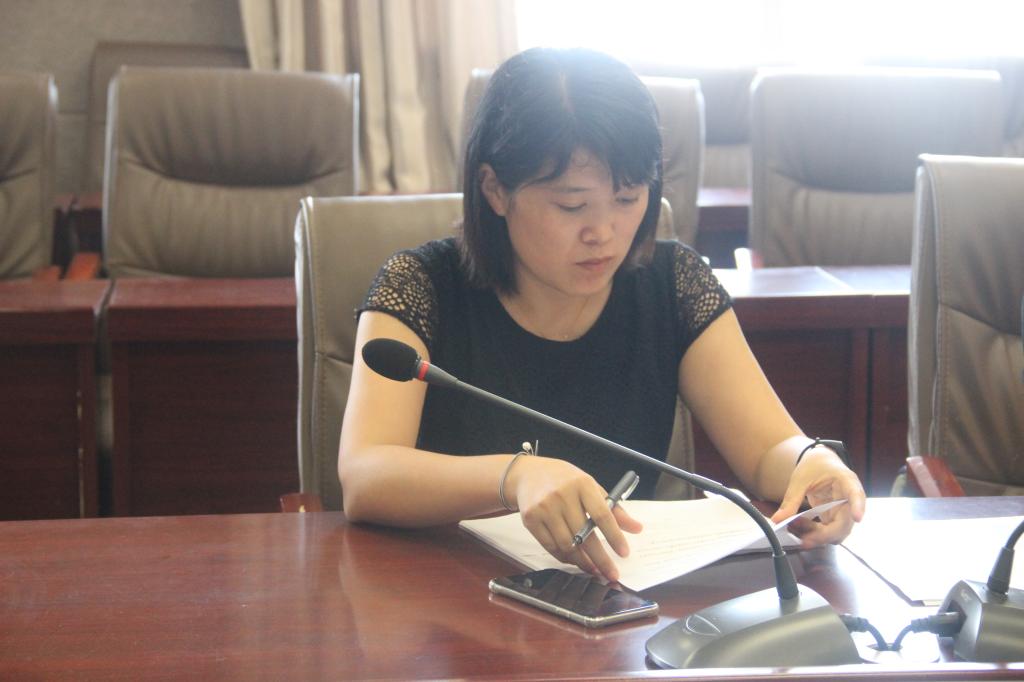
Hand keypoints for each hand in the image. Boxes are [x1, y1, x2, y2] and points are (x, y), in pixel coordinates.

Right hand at [507, 456, 642, 581]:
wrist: (528, 474)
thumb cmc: (564, 480)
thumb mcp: (590, 487)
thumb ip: (614, 508)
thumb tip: (636, 528)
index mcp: (582, 484)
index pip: (602, 514)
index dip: (614, 536)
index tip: (624, 553)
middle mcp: (562, 495)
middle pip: (584, 535)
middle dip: (600, 558)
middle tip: (611, 573)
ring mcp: (544, 508)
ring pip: (566, 545)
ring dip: (582, 562)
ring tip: (593, 569)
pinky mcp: (531, 519)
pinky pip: (550, 546)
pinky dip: (564, 557)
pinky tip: (575, 560)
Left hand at [770, 448, 865, 547]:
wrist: (820, 463)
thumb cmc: (816, 466)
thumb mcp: (801, 479)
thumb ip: (791, 500)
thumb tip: (778, 519)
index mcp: (847, 481)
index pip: (856, 494)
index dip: (858, 506)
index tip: (857, 517)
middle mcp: (850, 500)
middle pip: (844, 524)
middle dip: (824, 534)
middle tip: (804, 538)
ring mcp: (844, 512)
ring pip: (837, 534)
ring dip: (818, 537)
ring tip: (795, 529)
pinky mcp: (835, 519)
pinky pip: (828, 533)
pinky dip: (814, 535)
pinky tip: (799, 530)